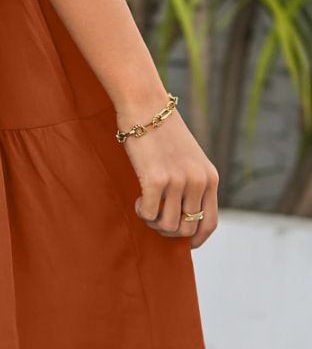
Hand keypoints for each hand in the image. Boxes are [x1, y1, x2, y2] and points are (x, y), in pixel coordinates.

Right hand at [115, 100, 218, 248]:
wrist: (145, 105)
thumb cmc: (162, 130)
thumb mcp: (188, 158)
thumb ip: (192, 183)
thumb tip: (182, 216)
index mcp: (210, 177)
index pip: (210, 222)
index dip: (198, 238)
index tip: (186, 243)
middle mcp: (198, 181)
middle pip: (187, 229)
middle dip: (169, 231)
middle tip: (155, 219)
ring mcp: (178, 181)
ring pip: (168, 225)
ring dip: (154, 223)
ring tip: (145, 207)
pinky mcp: (156, 180)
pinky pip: (149, 214)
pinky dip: (142, 212)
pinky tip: (138, 199)